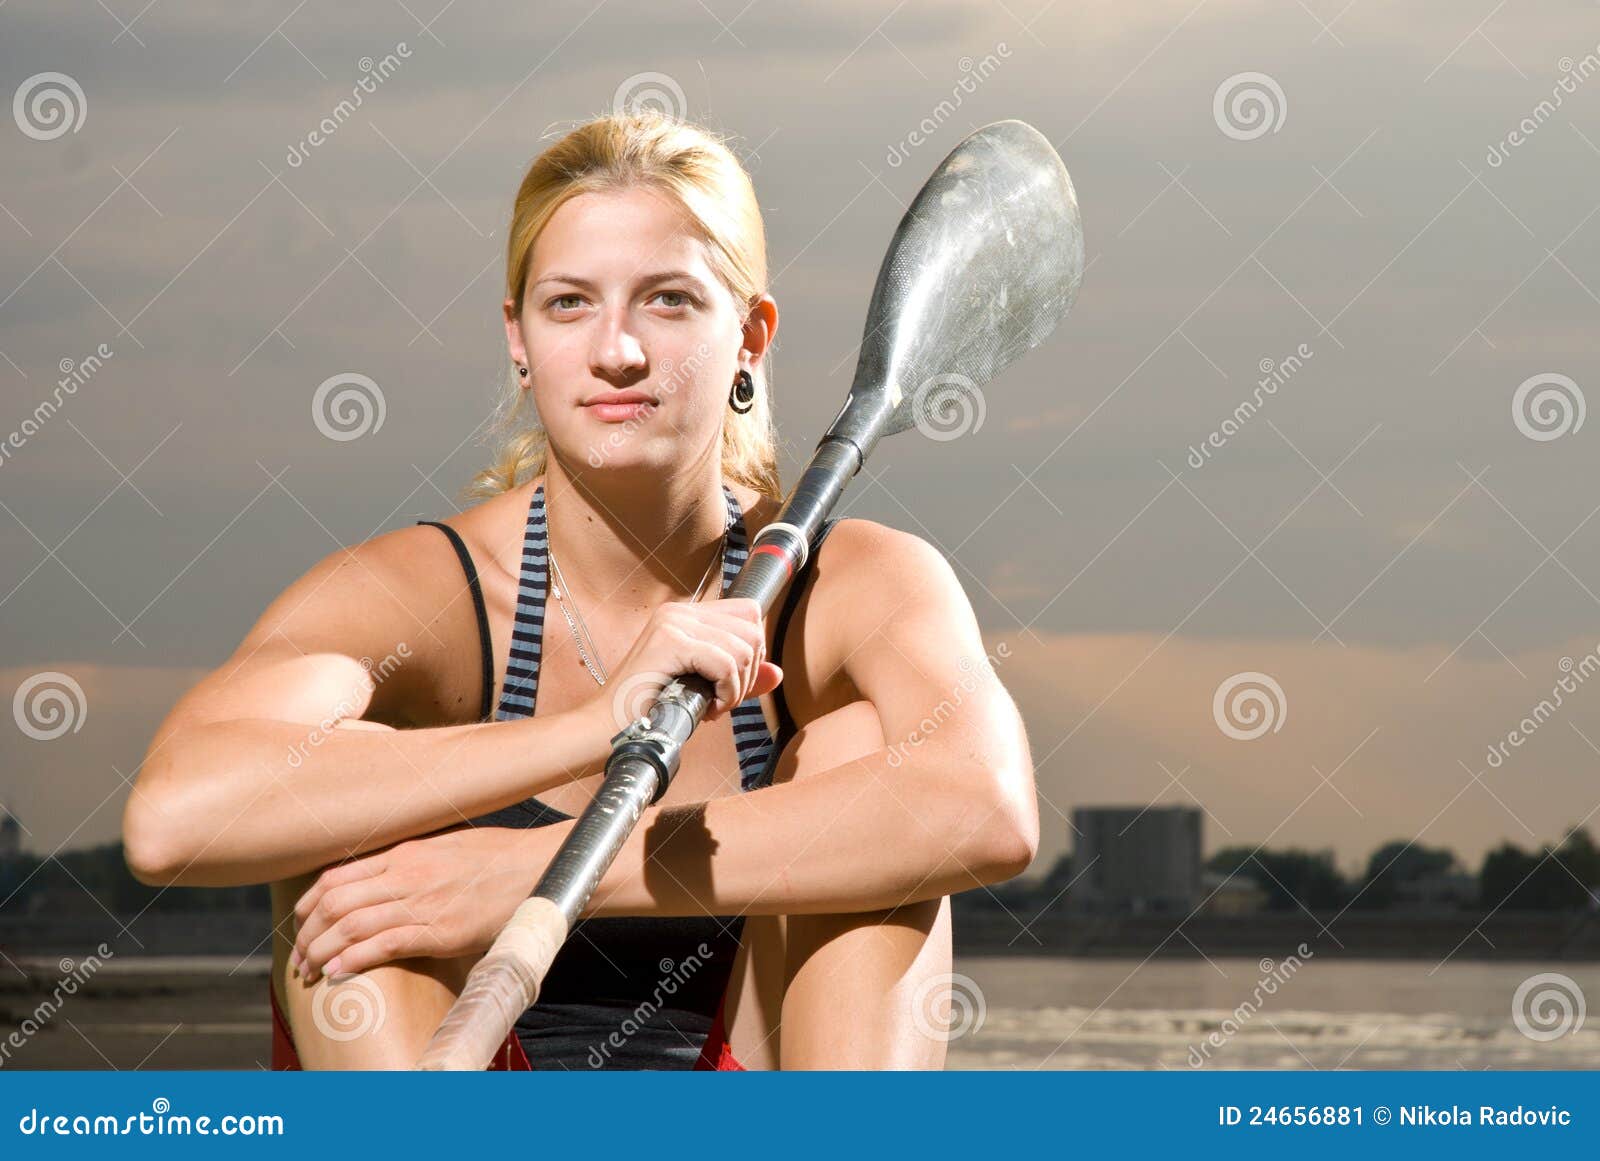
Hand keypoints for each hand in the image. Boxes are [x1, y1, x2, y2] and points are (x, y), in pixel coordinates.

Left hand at [290, 825, 545, 979]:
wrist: (542, 867)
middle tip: (299, 957)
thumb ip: (415, 861)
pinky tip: (338, 972)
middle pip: (334, 903)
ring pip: (350, 926)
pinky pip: (382, 945)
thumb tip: (388, 878)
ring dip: (320, 952)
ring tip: (310, 972)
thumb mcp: (449, 846)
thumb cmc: (501, 857)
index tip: (301, 923)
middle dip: (307, 934)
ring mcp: (422, 903)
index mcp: (406, 853)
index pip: (337, 877)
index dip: (309, 903)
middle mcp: (406, 875)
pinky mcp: (440, 931)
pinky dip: (352, 960)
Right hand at [594, 595, 782, 726]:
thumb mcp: (703, 691)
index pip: (747, 613)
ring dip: (737, 687)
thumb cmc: (649, 714)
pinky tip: (707, 710)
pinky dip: (727, 692)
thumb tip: (777, 672)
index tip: (730, 685)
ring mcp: (673, 623)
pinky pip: (727, 662)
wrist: (605, 731)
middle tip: (722, 700)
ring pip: (744, 647)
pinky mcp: (670, 641)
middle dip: (749, 671)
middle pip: (752, 626)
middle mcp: (679, 611)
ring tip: (711, 707)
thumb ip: (739, 678)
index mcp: (684, 615)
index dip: (752, 653)